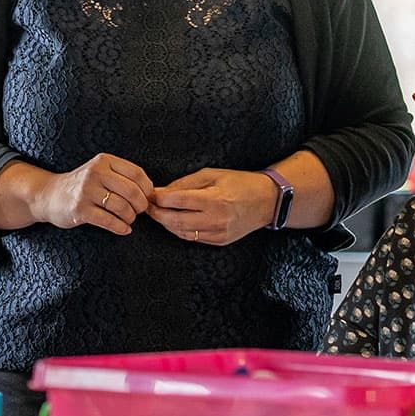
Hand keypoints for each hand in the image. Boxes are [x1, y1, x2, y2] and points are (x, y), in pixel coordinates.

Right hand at [37, 154, 153, 235]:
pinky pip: (109, 221)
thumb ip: (123, 177)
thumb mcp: (100, 172)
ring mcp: (86, 191)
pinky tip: (124, 229)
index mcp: (104, 161)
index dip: (147, 188)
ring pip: (122, 207)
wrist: (50, 195)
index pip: (137, 173)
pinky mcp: (80, 210)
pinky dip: (121, 228)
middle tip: (139, 211)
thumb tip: (151, 193)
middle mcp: (95, 173)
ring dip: (130, 217)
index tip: (147, 198)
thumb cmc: (83, 186)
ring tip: (128, 219)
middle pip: (132, 191)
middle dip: (141, 205)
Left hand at [147, 168, 271, 246]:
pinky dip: (180, 230)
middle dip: (157, 214)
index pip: (177, 201)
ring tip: (158, 213)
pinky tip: (174, 221)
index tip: (150, 194)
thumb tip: (162, 191)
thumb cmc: (240, 183)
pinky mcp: (220, 241)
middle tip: (147, 207)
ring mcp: (218, 233)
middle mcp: (216, 219)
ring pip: (182, 232)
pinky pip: (193, 238)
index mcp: (214, 199)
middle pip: (175, 221)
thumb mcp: (212, 174)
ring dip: (166, 224)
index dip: (159, 198)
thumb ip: (185, 183)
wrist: (266, 201)